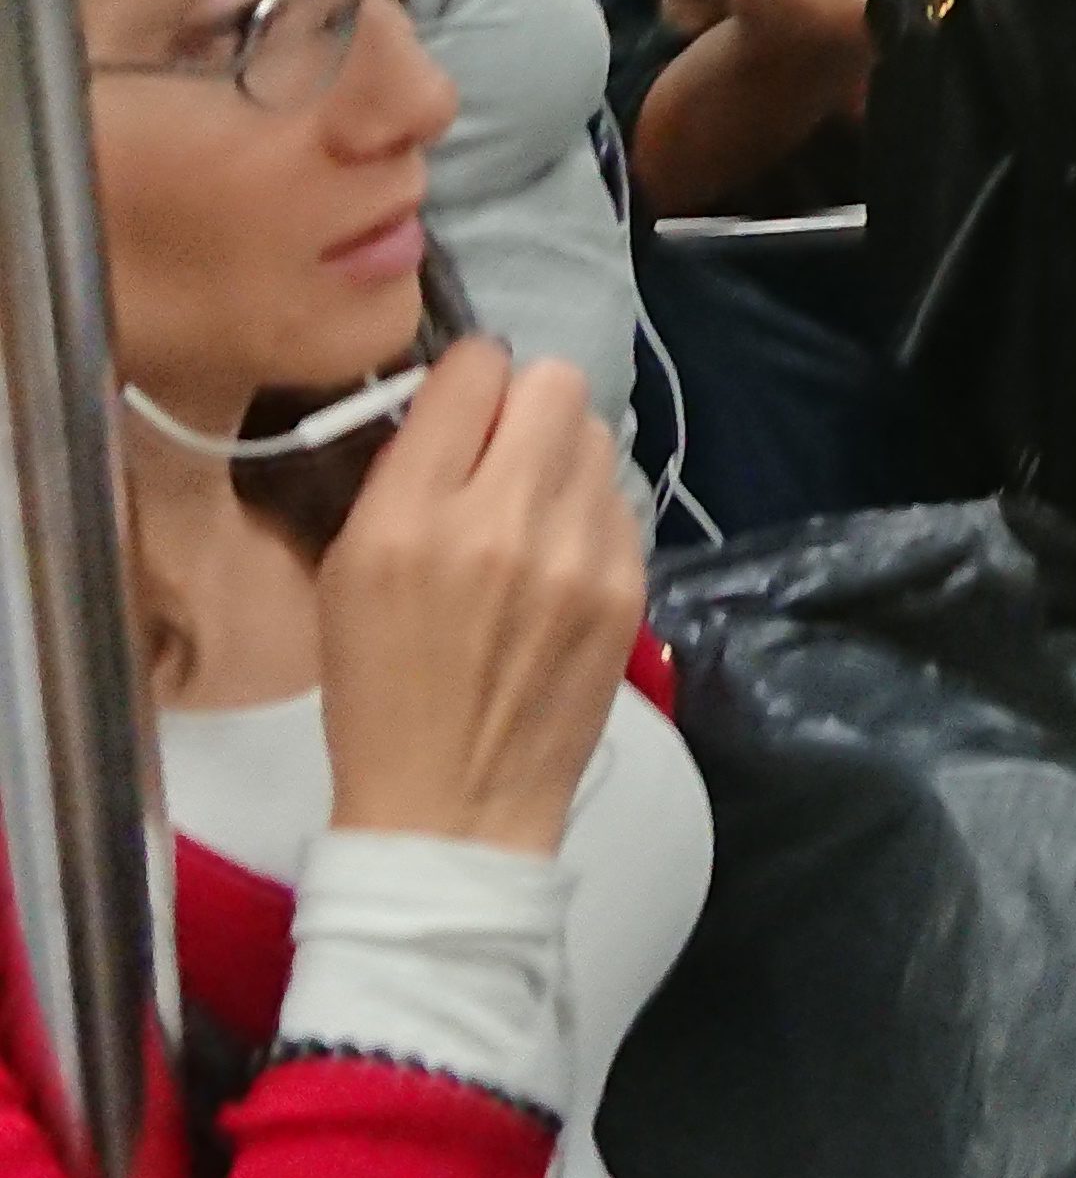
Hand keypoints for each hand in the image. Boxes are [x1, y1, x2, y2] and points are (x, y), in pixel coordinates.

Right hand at [319, 341, 643, 857]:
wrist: (454, 808)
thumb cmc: (379, 694)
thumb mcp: (347, 571)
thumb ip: (401, 476)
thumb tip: (454, 408)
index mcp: (412, 515)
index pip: (474, 368)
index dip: (467, 380)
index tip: (460, 412)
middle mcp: (504, 519)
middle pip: (553, 382)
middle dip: (524, 407)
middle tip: (500, 457)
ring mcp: (578, 554)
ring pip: (595, 436)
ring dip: (561, 459)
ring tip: (530, 516)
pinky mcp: (626, 588)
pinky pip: (617, 502)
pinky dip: (588, 516)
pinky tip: (559, 565)